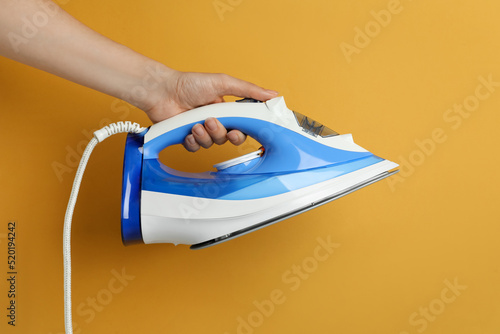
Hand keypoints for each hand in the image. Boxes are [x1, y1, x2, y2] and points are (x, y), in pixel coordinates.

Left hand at [141, 70, 278, 151]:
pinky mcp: (187, 138)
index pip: (242, 127)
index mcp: (227, 110)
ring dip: (205, 135)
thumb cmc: (190, 84)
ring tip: (196, 123)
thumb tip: (272, 94)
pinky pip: (196, 148)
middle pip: (227, 139)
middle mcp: (216, 122)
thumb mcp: (223, 83)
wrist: (162, 91)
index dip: (241, 132)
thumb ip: (249, 90)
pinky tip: (187, 131)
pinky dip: (192, 141)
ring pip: (212, 144)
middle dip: (221, 133)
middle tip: (211, 122)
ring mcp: (201, 131)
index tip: (238, 131)